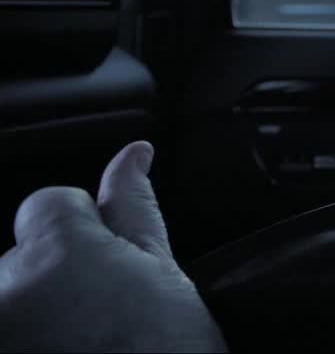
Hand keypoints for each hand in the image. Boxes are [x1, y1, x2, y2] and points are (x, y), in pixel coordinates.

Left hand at [0, 142, 226, 352]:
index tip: (109, 276)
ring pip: (7, 297)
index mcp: (57, 250)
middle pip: (19, 258)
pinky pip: (11, 326)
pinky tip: (58, 352)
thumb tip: (134, 153)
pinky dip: (27, 335)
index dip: (87, 236)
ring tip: (76, 350)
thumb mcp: (164, 276)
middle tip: (97, 326)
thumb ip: (134, 209)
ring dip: (29, 316)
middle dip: (50, 281)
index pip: (50, 204)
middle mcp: (4, 287)